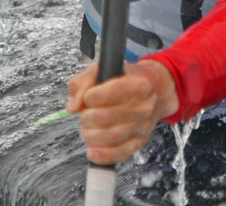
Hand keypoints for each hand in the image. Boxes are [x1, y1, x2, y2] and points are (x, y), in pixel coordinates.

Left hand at [66, 59, 180, 163]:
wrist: (152, 91)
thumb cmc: (123, 79)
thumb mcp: (102, 70)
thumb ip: (83, 83)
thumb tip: (73, 107)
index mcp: (140, 84)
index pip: (115, 91)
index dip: (92, 96)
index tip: (87, 97)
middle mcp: (145, 106)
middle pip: (106, 117)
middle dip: (87, 117)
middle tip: (86, 113)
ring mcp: (143, 126)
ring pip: (111, 137)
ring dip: (91, 134)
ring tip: (88, 128)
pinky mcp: (139, 142)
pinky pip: (120, 153)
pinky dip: (102, 155)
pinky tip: (92, 151)